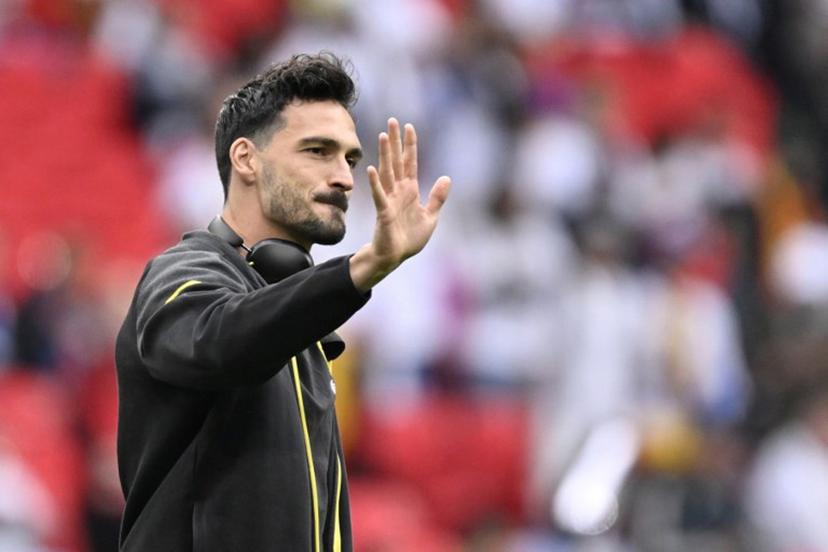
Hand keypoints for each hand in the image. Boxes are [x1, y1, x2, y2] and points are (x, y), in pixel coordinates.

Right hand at [349, 118, 450, 291]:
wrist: (396, 257)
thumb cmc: (410, 238)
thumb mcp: (431, 217)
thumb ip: (437, 198)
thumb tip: (447, 178)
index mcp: (410, 191)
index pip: (410, 163)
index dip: (410, 145)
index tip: (409, 126)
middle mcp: (398, 191)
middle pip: (396, 161)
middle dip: (394, 142)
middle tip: (392, 121)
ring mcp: (389, 200)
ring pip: (387, 172)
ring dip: (384, 154)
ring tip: (382, 136)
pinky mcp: (384, 212)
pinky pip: (379, 195)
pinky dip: (375, 183)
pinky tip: (372, 169)